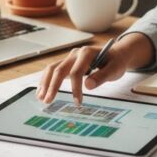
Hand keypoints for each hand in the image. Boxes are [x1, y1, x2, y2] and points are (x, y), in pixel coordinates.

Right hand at [36, 33, 154, 104]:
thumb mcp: (115, 68)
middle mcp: (76, 53)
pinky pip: (54, 70)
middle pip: (59, 69)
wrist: (116, 54)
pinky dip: (47, 80)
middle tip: (48, 101)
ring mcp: (70, 57)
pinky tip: (42, 91)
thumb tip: (88, 85)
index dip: (75, 88)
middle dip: (53, 86)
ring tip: (41, 98)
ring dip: (45, 83)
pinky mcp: (68, 63)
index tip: (78, 103)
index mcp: (87, 53)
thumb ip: (102, 76)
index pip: (76, 72)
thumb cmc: (115, 61)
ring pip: (52, 68)